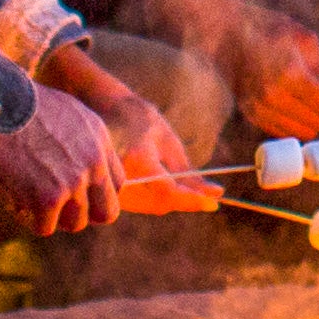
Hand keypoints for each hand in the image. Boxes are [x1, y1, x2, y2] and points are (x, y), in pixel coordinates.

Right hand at [0, 81, 130, 234]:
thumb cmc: (18, 103)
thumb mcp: (65, 112)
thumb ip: (79, 140)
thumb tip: (73, 163)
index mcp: (100, 140)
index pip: (118, 184)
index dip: (96, 194)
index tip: (75, 195)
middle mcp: (93, 163)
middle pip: (106, 212)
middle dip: (83, 215)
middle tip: (58, 209)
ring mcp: (73, 182)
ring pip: (75, 224)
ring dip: (51, 217)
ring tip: (28, 200)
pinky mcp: (47, 199)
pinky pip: (44, 228)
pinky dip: (26, 219)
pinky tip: (12, 201)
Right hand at [56, 48, 206, 209]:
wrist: (103, 111)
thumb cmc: (140, 120)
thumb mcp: (168, 140)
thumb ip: (189, 171)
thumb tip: (215, 194)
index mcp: (137, 158)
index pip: (168, 191)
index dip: (192, 200)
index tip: (214, 203)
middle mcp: (121, 177)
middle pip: (162, 203)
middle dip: (186, 199)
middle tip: (205, 191)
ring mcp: (113, 188)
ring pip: (153, 206)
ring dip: (174, 198)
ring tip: (182, 179)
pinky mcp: (111, 192)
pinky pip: (143, 203)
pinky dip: (160, 197)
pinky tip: (166, 181)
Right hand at [159, 0, 318, 136]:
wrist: (224, 31)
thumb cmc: (269, 28)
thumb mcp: (305, 41)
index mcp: (291, 74)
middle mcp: (273, 96)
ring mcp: (259, 108)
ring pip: (303, 131)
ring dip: (316, 120)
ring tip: (316, 98)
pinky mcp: (250, 114)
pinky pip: (284, 131)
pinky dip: (297, 122)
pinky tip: (298, 103)